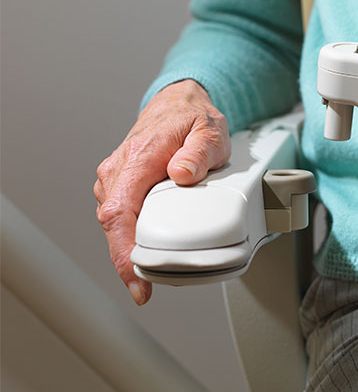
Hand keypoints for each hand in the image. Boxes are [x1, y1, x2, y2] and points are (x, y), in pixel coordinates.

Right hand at [94, 80, 229, 304]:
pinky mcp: (119, 183)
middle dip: (126, 259)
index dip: (123, 251)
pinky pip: (119, 214)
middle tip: (146, 287)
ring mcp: (115, 176)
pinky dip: (129, 234)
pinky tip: (145, 248)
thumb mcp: (210, 131)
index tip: (135, 278)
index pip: (120, 212)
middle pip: (112, 224)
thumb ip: (199, 153)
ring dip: (127, 247)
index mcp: (139, 157)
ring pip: (114, 222)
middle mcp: (119, 168)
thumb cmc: (192, 118)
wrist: (177, 104)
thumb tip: (182, 173)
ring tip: (150, 270)